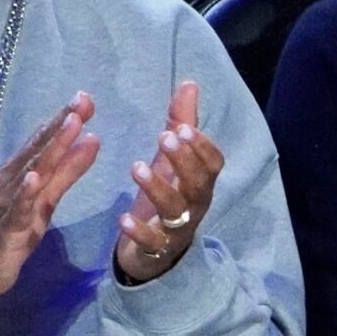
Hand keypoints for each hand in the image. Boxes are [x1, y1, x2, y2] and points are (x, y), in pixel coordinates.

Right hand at [0, 95, 100, 316]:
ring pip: (32, 172)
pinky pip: (17, 210)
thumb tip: (92, 139)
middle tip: (82, 100)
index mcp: (23, 173)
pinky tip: (34, 178)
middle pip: (40, 149)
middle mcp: (13, 182)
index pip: (46, 141)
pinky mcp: (6, 230)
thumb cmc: (10, 232)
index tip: (86, 97)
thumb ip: (68, 172)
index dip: (65, 120)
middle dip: (61, 124)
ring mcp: (8, 204)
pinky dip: (25, 194)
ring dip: (50, 149)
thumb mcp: (46, 200)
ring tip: (70, 126)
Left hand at [115, 81, 224, 285]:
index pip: (214, 165)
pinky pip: (152, 242)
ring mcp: (178, 229)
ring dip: (159, 188)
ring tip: (136, 168)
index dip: (203, 148)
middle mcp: (194, 205)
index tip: (184, 128)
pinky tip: (123, 217)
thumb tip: (189, 83)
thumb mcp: (171, 161)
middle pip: (199, 185)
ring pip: (176, 211)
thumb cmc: (165, 198)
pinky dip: (139, 231)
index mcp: (200, 183)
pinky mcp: (157, 249)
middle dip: (185, 161)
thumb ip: (181, 123)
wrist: (152, 251)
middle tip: (164, 138)